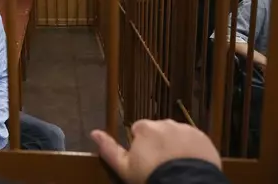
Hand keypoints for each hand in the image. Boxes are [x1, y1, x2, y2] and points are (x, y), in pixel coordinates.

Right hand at [91, 119, 220, 183]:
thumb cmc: (150, 176)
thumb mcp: (124, 167)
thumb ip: (109, 148)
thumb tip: (93, 132)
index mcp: (145, 127)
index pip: (139, 130)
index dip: (140, 146)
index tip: (144, 160)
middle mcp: (166, 123)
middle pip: (159, 132)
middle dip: (159, 144)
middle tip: (160, 165)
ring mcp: (187, 130)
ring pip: (178, 136)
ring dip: (176, 146)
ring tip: (176, 167)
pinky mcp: (205, 139)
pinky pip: (195, 142)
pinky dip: (193, 151)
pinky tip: (190, 165)